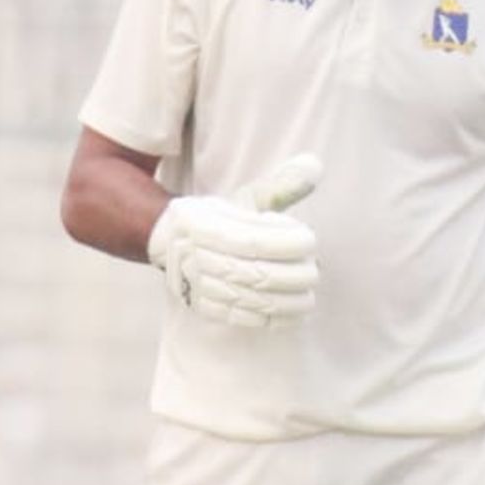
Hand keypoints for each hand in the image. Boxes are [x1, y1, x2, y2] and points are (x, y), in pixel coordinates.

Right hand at [147, 154, 320, 327]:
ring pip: (248, 298)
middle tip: (314, 272)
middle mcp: (199, 254)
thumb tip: (316, 165)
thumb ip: (279, 186)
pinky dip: (270, 319)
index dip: (285, 243)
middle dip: (292, 275)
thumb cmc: (217, 218)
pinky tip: (292, 315)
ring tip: (308, 297)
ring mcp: (199, 283)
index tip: (310, 240)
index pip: (252, 239)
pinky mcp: (204, 306)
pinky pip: (239, 317)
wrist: (168, 242)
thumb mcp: (242, 198)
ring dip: (286, 301)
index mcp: (206, 223)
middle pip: (253, 271)